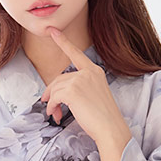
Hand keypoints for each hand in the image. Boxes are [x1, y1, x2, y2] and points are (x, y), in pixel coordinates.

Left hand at [40, 28, 130, 147]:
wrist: (111, 129)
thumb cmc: (103, 118)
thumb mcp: (93, 96)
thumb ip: (79, 87)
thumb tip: (56, 92)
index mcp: (95, 71)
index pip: (76, 54)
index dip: (63, 42)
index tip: (53, 31)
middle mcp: (88, 72)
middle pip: (60, 78)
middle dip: (51, 92)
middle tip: (49, 105)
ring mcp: (80, 80)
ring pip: (56, 88)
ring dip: (52, 102)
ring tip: (55, 114)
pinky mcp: (72, 91)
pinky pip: (54, 97)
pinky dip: (51, 107)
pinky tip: (55, 115)